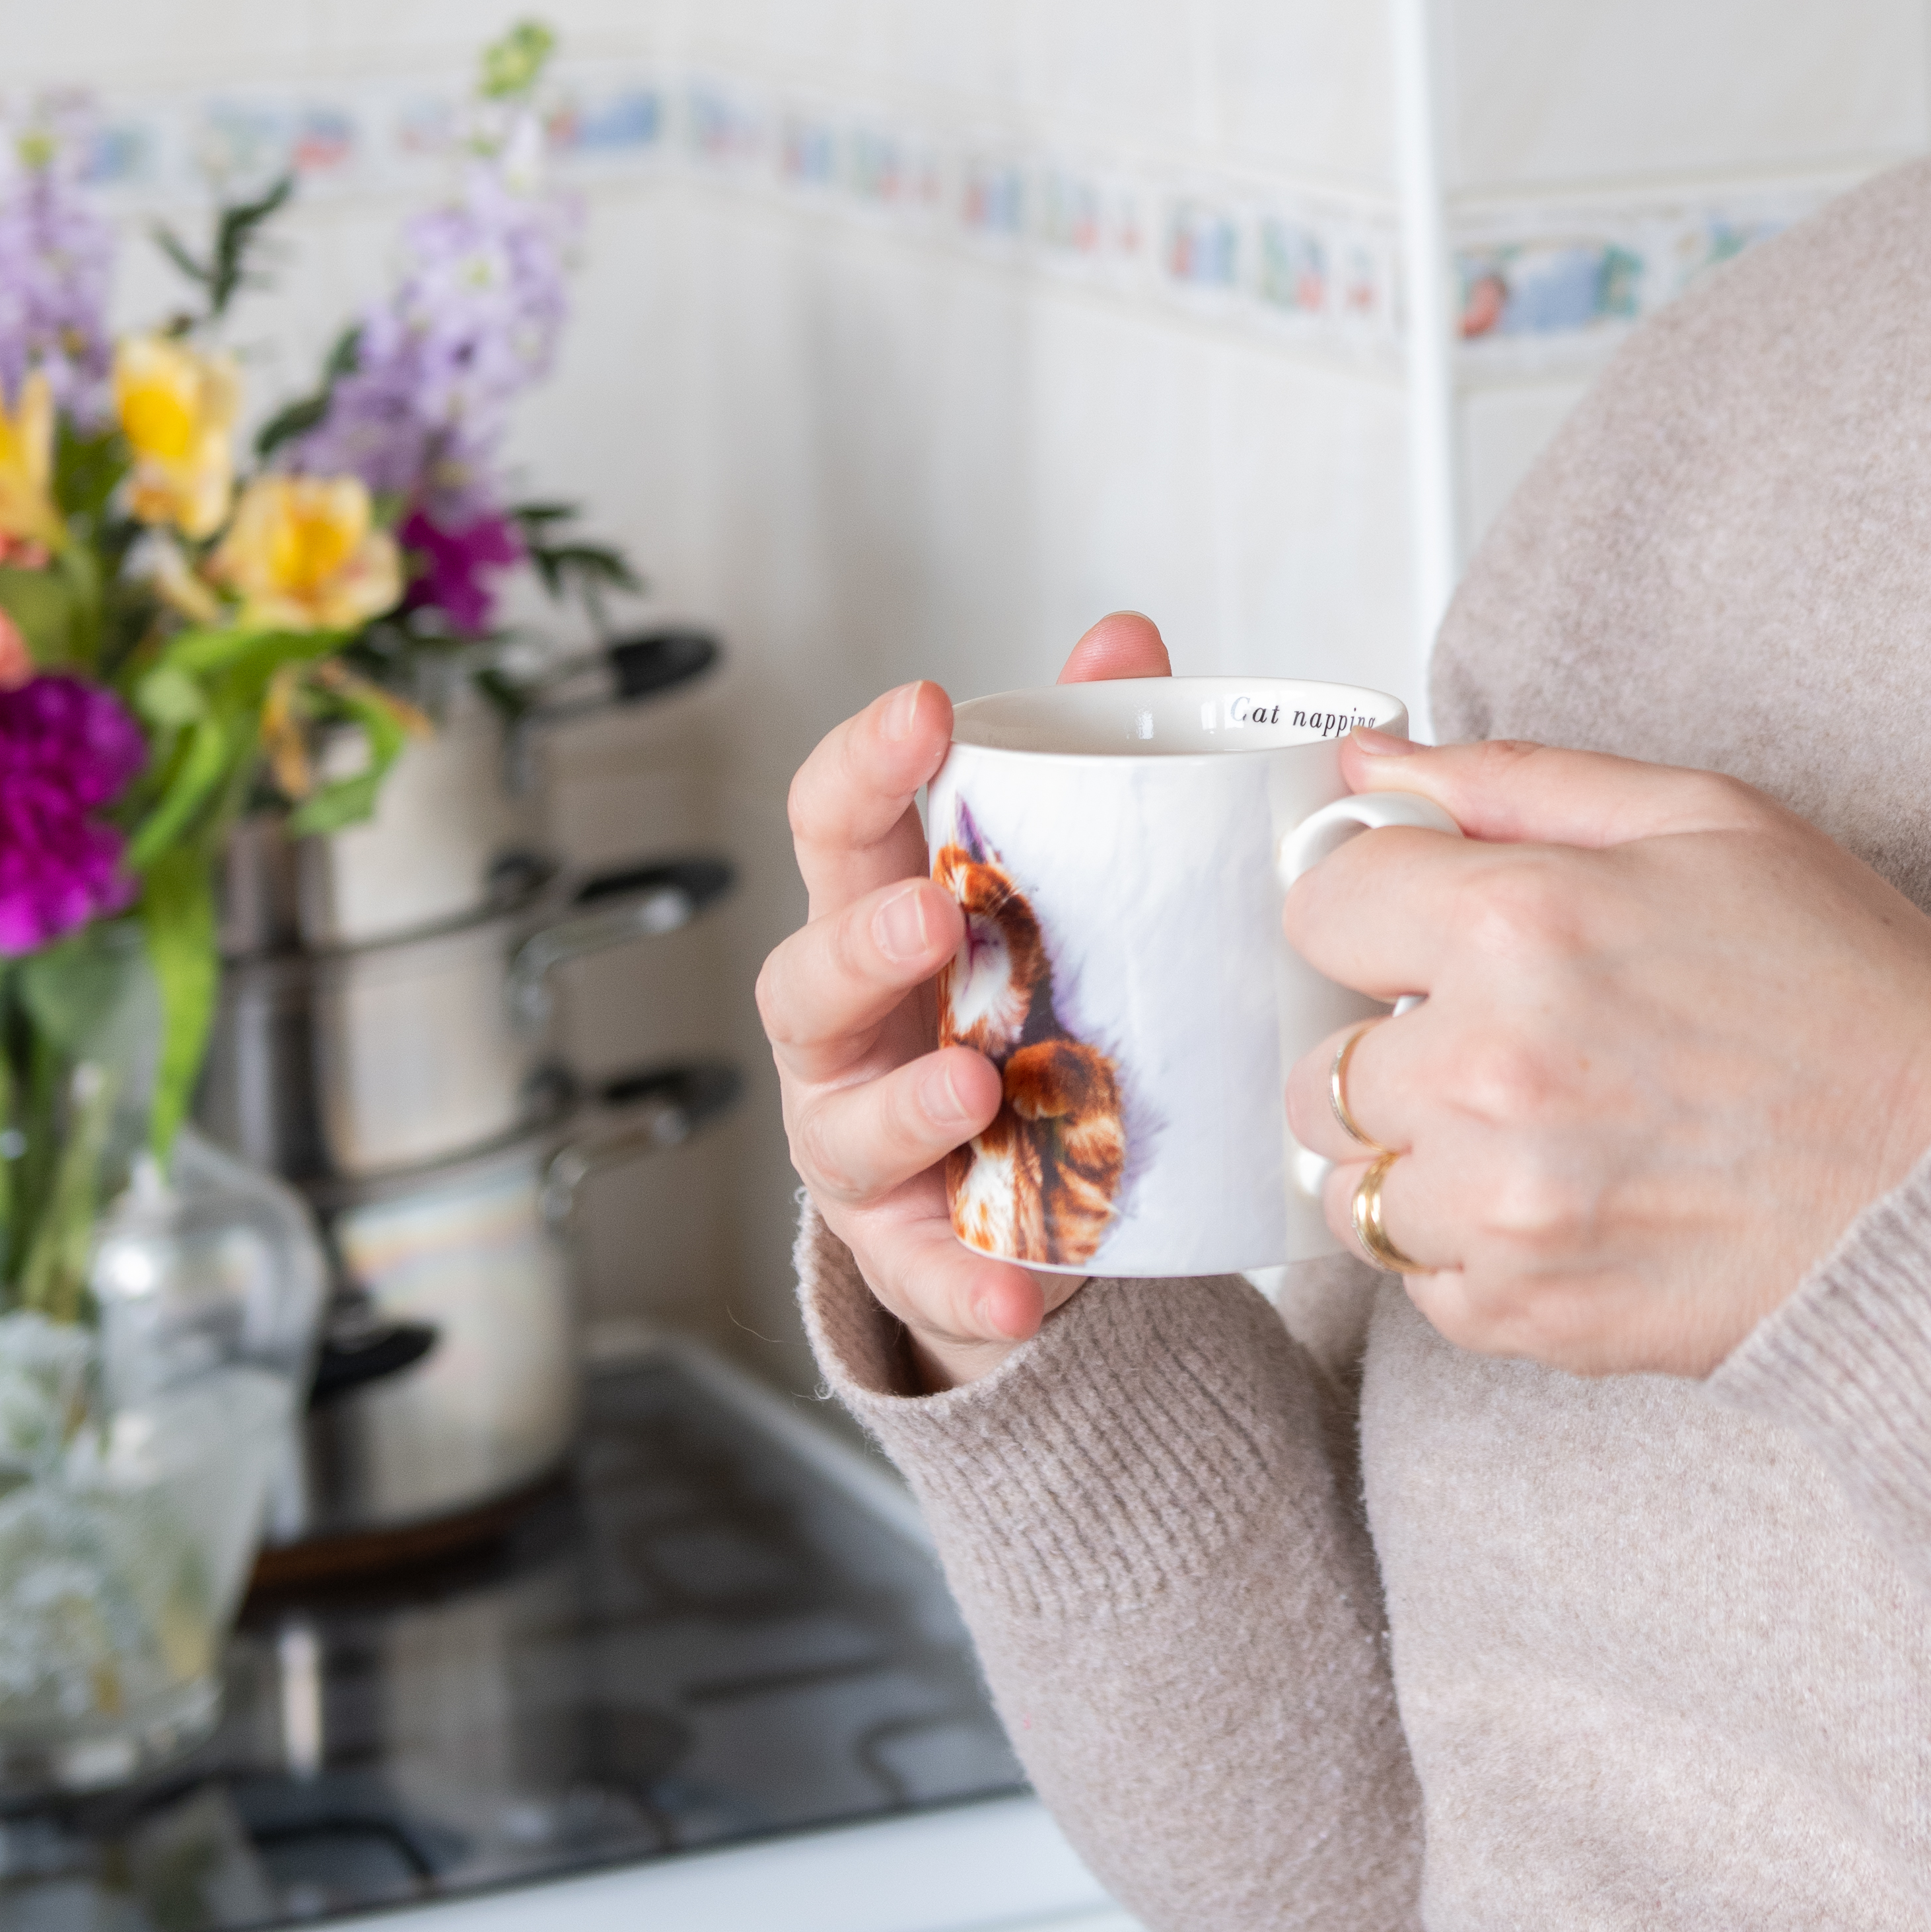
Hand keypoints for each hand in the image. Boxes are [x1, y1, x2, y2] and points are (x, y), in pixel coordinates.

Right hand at [760, 613, 1171, 1392]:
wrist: (1026, 1192)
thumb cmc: (1024, 1006)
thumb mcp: (1050, 892)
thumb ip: (1084, 767)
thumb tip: (1125, 636)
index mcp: (876, 914)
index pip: (835, 824)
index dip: (865, 765)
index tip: (922, 709)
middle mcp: (845, 1029)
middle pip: (806, 975)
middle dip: (863, 942)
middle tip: (939, 914)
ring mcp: (859, 1142)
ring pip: (848, 1124)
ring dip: (907, 1107)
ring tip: (976, 1091)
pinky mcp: (908, 1249)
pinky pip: (928, 1273)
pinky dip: (968, 1285)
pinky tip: (1021, 1295)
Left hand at [1286, 736, 1930, 1373]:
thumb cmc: (1854, 995)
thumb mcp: (1708, 821)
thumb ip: (1515, 783)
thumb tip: (1370, 766)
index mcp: (1523, 923)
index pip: (1320, 905)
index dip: (1375, 907)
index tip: (1425, 927)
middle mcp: (1491, 1068)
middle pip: (1317, 1060)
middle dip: (1388, 1041)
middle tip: (1497, 1034)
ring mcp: (1502, 1204)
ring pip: (1350, 1182)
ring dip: (1417, 1153)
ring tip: (1535, 1125)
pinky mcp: (1527, 1311)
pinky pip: (1416, 1279)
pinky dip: (1466, 1244)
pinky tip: (1566, 1196)